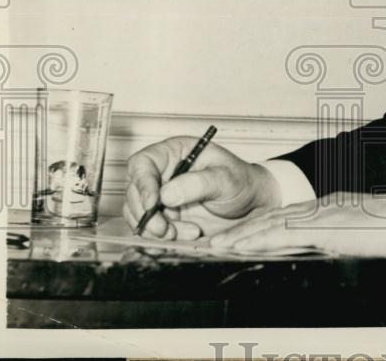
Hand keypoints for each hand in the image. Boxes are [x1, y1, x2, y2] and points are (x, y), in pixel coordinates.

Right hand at [124, 136, 280, 238]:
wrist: (251, 204)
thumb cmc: (241, 182)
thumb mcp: (225, 179)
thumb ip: (198, 183)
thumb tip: (166, 194)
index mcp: (175, 152)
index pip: (143, 162)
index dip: (142, 183)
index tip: (152, 203)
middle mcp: (163, 172)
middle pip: (134, 190)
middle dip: (145, 213)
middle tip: (164, 229)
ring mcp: (162, 194)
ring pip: (137, 211)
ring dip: (154, 227)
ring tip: (184, 232)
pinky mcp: (165, 214)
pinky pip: (149, 226)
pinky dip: (162, 235)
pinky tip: (186, 234)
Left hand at [209, 191, 385, 264]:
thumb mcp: (369, 234)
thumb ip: (351, 238)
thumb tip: (347, 247)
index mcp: (331, 206)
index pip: (288, 215)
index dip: (263, 224)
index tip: (245, 232)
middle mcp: (320, 206)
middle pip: (272, 217)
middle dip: (244, 228)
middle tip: (219, 238)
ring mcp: (318, 215)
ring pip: (269, 224)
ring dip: (241, 235)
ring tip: (217, 244)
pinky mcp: (318, 227)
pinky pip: (279, 235)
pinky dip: (256, 241)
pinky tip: (240, 247)